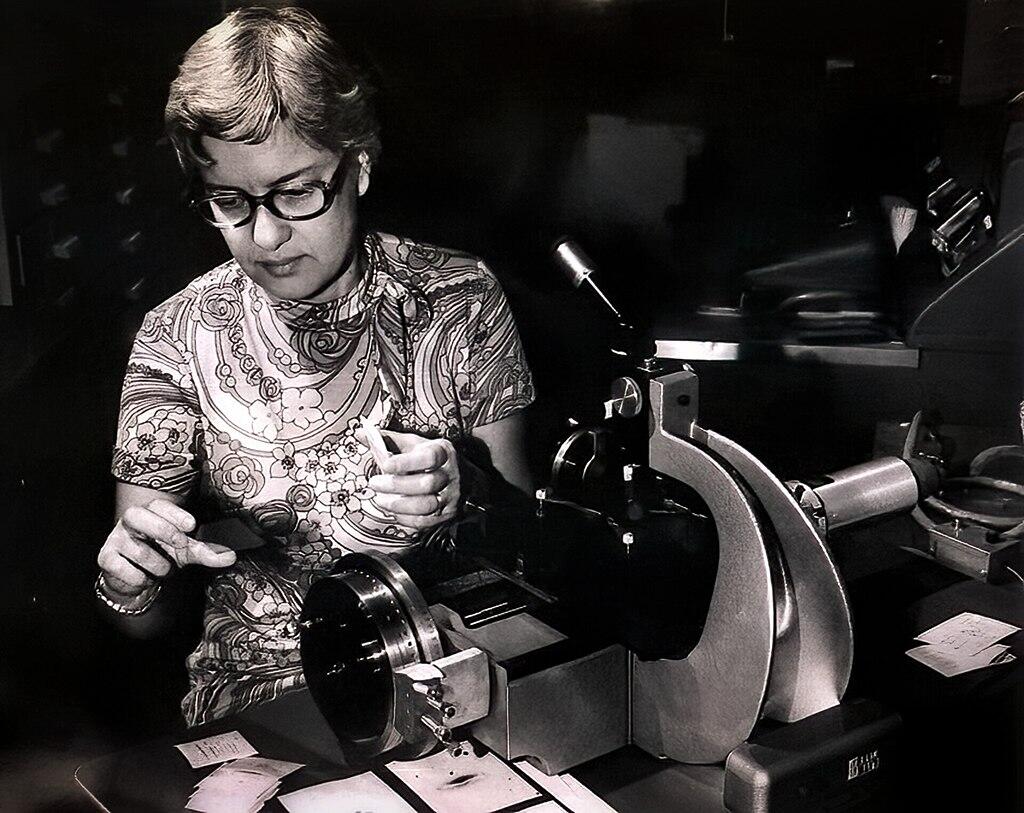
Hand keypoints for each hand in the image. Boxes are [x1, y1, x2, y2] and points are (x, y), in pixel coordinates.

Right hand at [97, 499, 236, 598]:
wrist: (137, 577)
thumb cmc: (162, 554)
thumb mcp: (186, 552)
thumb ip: (207, 552)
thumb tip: (231, 556)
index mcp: (152, 513)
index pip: (159, 505)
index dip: (174, 514)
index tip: (191, 525)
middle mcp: (131, 521)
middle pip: (137, 515)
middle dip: (161, 528)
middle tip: (180, 544)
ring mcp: (115, 538)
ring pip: (135, 548)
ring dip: (156, 563)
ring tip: (162, 570)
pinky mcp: (105, 557)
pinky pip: (121, 567)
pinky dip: (138, 577)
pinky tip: (143, 577)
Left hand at [362, 429, 460, 530]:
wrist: (463, 480)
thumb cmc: (431, 459)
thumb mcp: (414, 444)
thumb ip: (388, 440)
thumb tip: (361, 433)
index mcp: (443, 452)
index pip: (428, 458)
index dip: (406, 462)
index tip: (384, 464)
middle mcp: (450, 475)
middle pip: (426, 484)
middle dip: (396, 486)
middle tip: (375, 484)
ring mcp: (450, 497)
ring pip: (426, 506)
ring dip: (399, 505)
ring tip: (380, 500)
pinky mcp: (446, 515)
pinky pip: (424, 522)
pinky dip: (405, 518)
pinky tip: (393, 510)